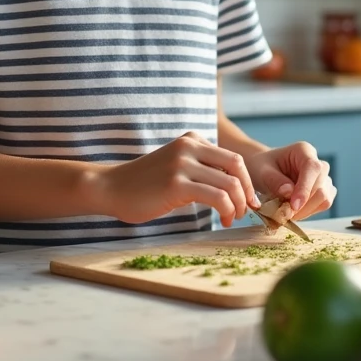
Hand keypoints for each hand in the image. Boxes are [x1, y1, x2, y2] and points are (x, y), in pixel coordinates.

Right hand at [98, 132, 259, 227]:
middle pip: (236, 166)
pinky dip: (227, 211)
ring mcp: (182, 163)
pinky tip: (222, 220)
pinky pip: (216, 197)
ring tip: (231, 218)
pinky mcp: (176, 183)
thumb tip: (235, 188)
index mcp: (192, 140)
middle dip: (246, 191)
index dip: (246, 181)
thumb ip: (201, 169)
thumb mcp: (177, 167)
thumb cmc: (145, 184)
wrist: (111, 188)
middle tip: (245, 210)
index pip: (232, 158)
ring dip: (237, 205)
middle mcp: (189, 146)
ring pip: (229, 184)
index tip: (248, 200)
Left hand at [246, 142, 335, 221]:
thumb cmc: (262, 167)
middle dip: (303, 205)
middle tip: (284, 214)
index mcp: (304, 151)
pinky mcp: (325, 191)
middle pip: (320, 187)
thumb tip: (289, 192)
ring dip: (306, 210)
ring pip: (324, 198)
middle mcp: (318, 163)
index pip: (312, 168)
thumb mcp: (262, 172)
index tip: (293, 206)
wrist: (265, 171)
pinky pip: (323, 205)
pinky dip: (309, 212)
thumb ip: (274, 181)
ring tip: (286, 212)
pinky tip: (294, 211)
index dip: (305, 189)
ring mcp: (324, 178)